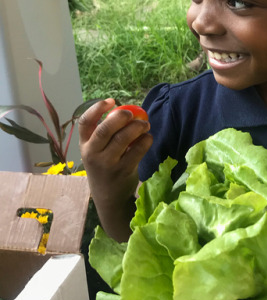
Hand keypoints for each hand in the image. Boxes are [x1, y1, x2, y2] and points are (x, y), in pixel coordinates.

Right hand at [79, 98, 152, 241]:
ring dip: (137, 127)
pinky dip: (145, 141)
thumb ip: (106, 134)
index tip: (111, 101)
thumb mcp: (97, 152)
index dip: (97, 109)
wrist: (110, 198)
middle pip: (104, 130)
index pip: (84, 123)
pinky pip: (137, 151)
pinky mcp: (123, 171)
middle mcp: (92, 154)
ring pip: (122, 139)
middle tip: (132, 113)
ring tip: (145, 124)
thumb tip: (128, 111)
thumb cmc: (105, 168)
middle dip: (120, 117)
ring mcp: (107, 164)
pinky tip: (148, 137)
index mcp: (84, 145)